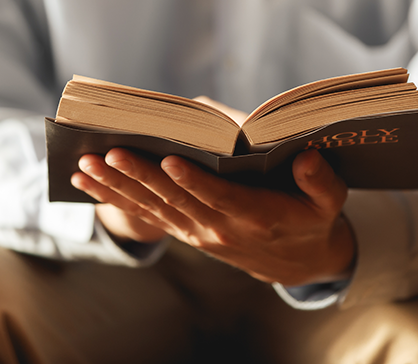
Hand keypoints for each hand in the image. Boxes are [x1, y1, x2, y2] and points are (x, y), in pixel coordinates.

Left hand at [72, 148, 354, 285]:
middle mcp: (220, 227)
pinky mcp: (188, 232)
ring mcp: (199, 233)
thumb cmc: (313, 221)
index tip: (170, 159)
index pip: (218, 197)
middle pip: (174, 200)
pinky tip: (90, 183)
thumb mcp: (330, 203)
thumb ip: (320, 181)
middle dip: (139, 176)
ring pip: (153, 208)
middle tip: (109, 153)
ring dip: (118, 188)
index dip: (194, 181)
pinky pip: (148, 215)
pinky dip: (117, 199)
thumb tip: (306, 158)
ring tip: (86, 167)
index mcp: (255, 216)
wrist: (298, 263)